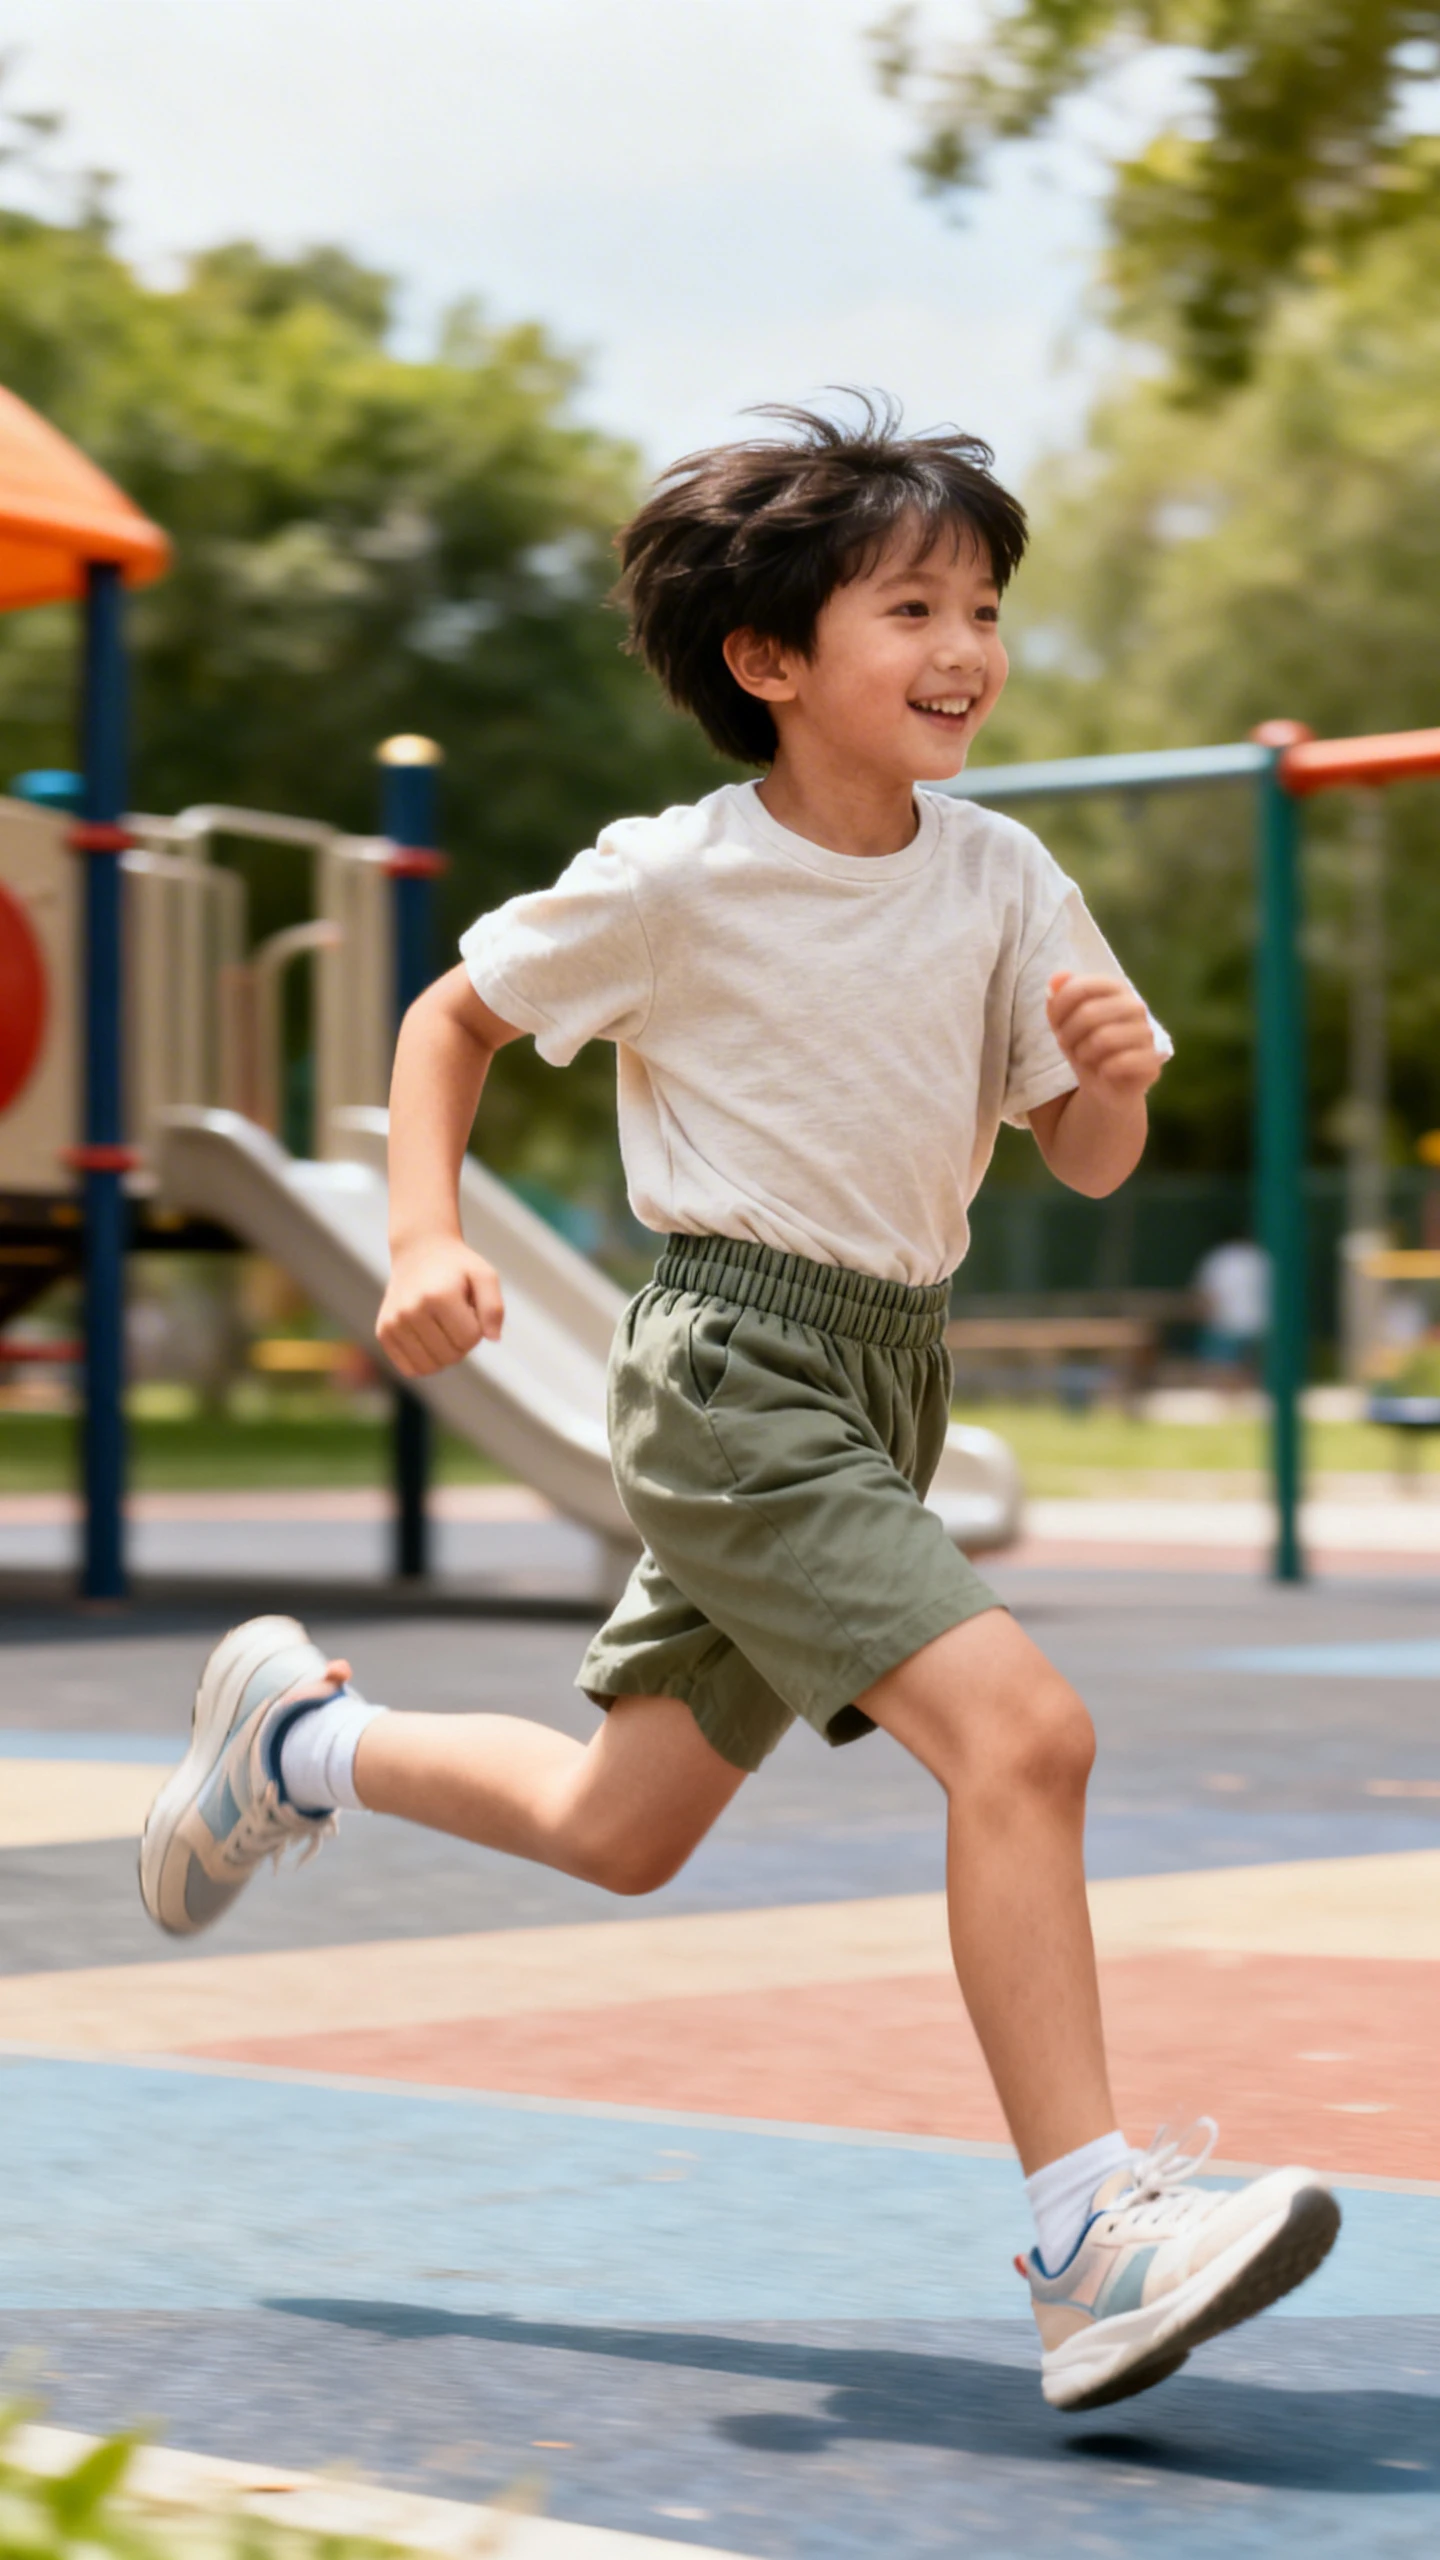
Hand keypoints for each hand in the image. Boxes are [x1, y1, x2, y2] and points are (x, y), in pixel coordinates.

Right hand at [376, 1236, 503, 1377]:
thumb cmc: (457, 1268)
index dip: (477, 1328)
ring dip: (444, 1354)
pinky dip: (424, 1361)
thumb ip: (494, 1308)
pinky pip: (410, 1369)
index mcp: (439, 1296)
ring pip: (431, 1367)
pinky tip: (427, 1339)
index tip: (469, 1310)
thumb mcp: (484, 1276)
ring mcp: (394, 1322)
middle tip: (456, 1318)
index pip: (469, 1339)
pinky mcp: (383, 1332)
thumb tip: (493, 1339)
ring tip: (442, 1327)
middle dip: (461, 1343)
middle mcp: (411, 1310)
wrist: (419, 1252)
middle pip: (451, 1355)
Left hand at [1046, 971, 1161, 1103]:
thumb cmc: (1085, 1045)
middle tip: (1069, 1046)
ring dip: (1083, 1054)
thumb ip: (1058, 998)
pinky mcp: (1152, 1061)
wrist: (1104, 1084)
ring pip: (1103, 1039)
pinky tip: (1104, 1071)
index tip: (1056, 1024)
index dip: (1059, 1007)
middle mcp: (1136, 1006)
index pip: (1082, 987)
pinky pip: (1121, 1062)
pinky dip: (1104, 1070)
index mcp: (1116, 989)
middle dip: (1068, 1035)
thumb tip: (1057, 978)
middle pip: (1089, 1014)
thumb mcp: (1064, 1022)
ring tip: (1085, 1058)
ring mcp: (1147, 1033)